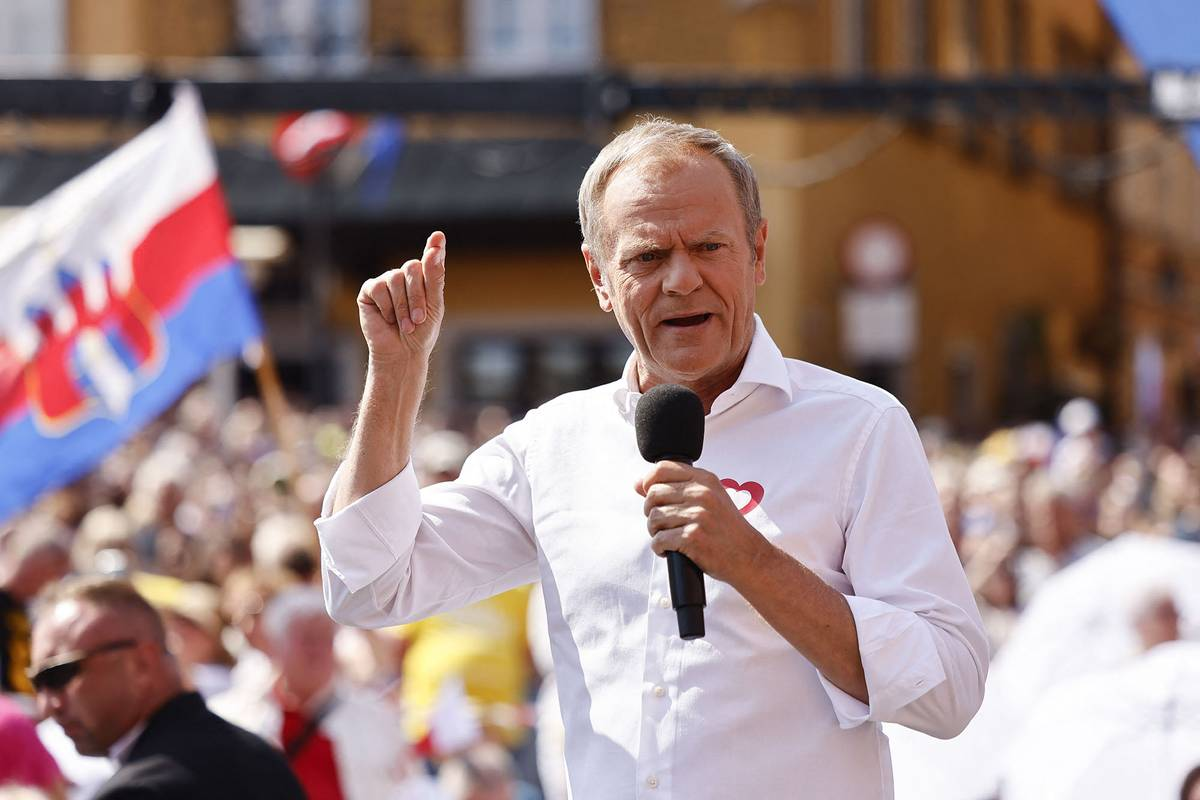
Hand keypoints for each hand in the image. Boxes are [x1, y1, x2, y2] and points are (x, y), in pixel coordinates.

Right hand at [357, 231, 446, 363]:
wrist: (401, 353)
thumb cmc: (421, 332)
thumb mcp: (434, 305)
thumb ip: (434, 278)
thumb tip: (434, 250)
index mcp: (425, 278)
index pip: (431, 257)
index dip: (434, 246)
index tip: (438, 237)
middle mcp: (405, 276)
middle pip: (412, 268)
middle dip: (417, 296)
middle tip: (418, 319)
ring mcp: (387, 281)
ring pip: (395, 279)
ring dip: (402, 307)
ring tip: (406, 326)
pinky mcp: (370, 290)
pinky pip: (378, 288)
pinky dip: (386, 306)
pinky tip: (387, 319)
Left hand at [636, 461, 770, 584]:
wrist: (750, 556)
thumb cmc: (726, 529)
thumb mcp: (709, 498)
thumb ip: (677, 488)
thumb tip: (637, 484)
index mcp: (705, 480)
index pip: (662, 469)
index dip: (648, 483)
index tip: (650, 497)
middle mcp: (701, 493)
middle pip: (653, 495)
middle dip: (651, 512)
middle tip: (663, 525)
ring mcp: (698, 515)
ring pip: (654, 519)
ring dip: (656, 532)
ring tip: (669, 538)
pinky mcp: (693, 537)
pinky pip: (659, 540)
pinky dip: (660, 548)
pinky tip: (670, 551)